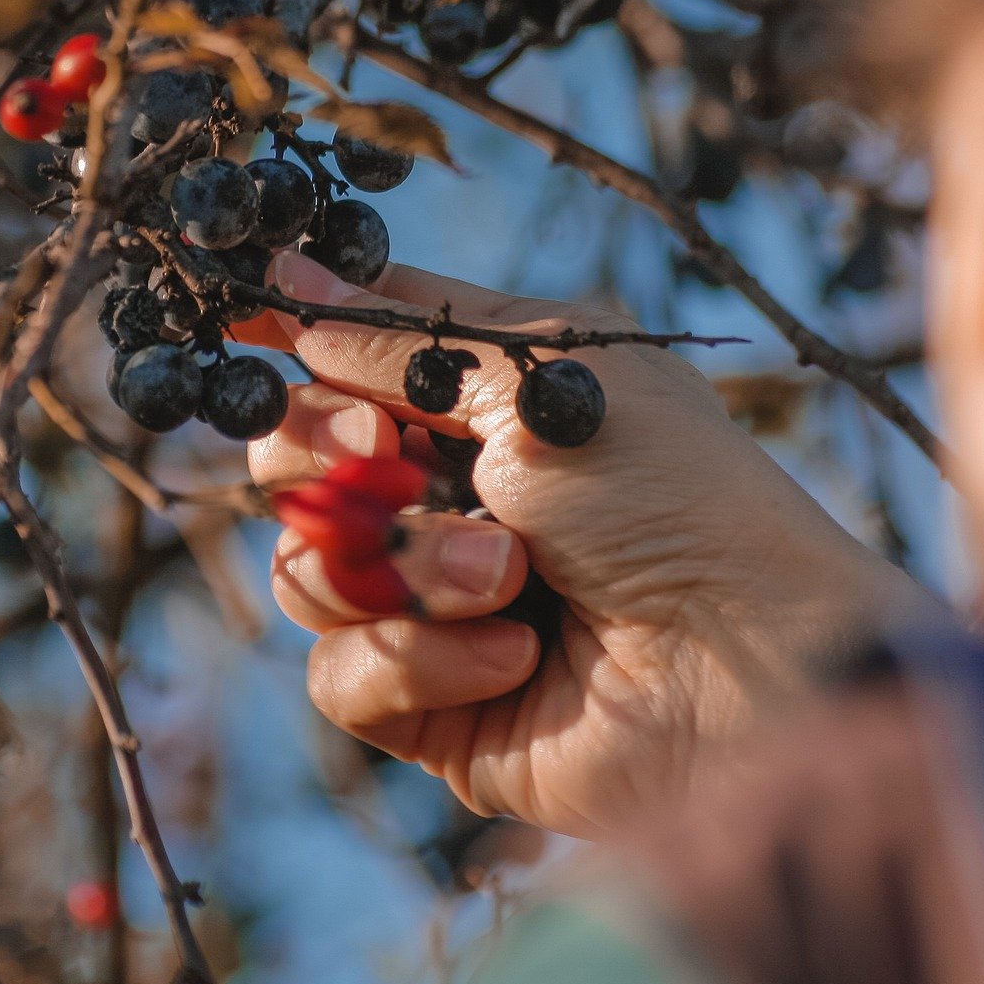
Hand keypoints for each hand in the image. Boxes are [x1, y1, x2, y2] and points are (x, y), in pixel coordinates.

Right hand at [249, 251, 921, 836]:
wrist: (746, 668)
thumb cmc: (672, 497)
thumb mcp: (539, 380)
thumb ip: (402, 339)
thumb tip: (286, 280)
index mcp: (488, 400)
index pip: (352, 352)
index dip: (290, 336)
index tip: (238, 323)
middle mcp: (452, 493)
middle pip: (294, 457)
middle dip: (325, 451)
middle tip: (386, 451)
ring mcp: (435, 602)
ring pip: (305, 567)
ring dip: (399, 565)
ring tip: (505, 578)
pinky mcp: (429, 703)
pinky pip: (340, 674)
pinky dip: (419, 659)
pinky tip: (513, 656)